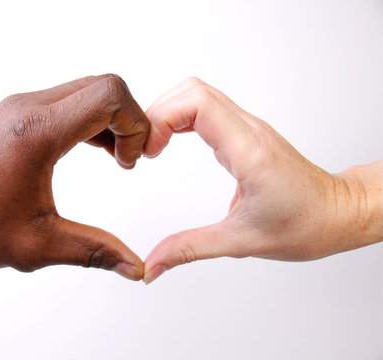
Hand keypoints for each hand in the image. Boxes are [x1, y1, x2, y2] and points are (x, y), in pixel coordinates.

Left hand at [0, 74, 148, 279]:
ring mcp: (22, 105)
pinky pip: (70, 101)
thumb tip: (135, 267)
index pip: (109, 96)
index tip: (132, 162)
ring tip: (117, 159)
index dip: (136, 125)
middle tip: (130, 160)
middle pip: (104, 86)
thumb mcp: (37, 245)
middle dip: (130, 120)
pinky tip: (96, 150)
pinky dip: (92, 120)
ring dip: (112, 120)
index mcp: (38, 133)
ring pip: (88, 90)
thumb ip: (94, 251)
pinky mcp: (18, 112)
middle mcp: (29, 107)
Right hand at [143, 77, 382, 283]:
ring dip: (167, 113)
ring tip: (153, 147)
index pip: (198, 103)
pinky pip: (206, 107)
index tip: (150, 151)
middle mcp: (249, 131)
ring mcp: (248, 127)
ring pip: (197, 93)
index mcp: (249, 152)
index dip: (162, 118)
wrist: (336, 214)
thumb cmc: (303, 225)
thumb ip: (189, 250)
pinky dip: (180, 118)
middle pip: (192, 90)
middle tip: (145, 149)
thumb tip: (151, 265)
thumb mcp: (239, 242)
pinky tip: (170, 143)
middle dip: (157, 114)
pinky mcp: (244, 132)